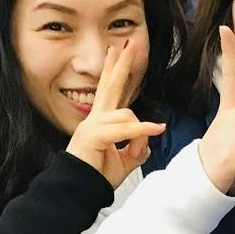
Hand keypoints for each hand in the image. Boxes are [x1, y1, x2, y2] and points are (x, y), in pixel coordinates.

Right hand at [64, 39, 165, 187]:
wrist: (79, 190)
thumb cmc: (97, 176)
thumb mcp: (127, 159)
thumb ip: (139, 145)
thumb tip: (149, 133)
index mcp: (102, 121)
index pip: (111, 90)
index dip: (115, 71)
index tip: (118, 52)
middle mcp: (96, 118)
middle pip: (110, 85)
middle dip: (121, 64)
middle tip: (128, 43)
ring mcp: (92, 125)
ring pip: (127, 115)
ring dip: (138, 132)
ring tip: (137, 148)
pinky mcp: (94, 135)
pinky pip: (125, 128)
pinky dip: (141, 130)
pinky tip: (155, 128)